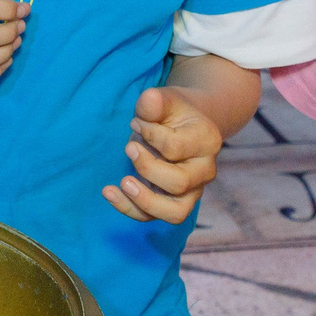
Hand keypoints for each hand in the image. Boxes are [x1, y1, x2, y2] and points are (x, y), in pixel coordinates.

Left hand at [100, 86, 221, 223]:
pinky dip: (128, 208)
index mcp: (207, 141)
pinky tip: (108, 192)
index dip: (151, 136)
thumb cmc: (173, 113)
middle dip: (147, 167)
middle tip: (129, 148)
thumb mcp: (165, 100)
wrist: (184, 126)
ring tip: (123, 182)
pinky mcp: (173, 203)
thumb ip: (155, 101)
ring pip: (174, 212)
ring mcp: (192, 191)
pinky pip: (153, 217)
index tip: (137, 123)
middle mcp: (205, 171)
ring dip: (144, 200)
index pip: (175, 148)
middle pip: (178, 183)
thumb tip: (149, 98)